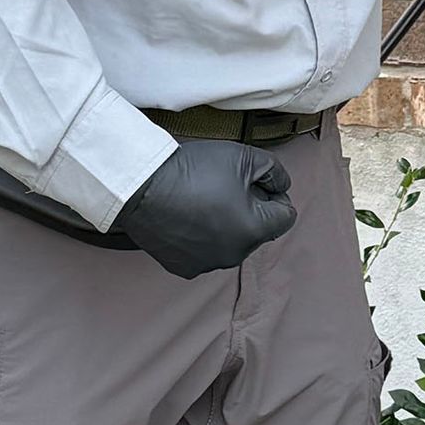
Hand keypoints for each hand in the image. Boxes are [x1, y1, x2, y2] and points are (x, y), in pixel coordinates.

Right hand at [116, 140, 296, 277]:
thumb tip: (281, 186)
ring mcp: (208, 264)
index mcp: (254, 230)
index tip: (252, 180)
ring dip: (226, 225)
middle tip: (223, 186)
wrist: (140, 185)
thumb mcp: (244, 156)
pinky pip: (204, 252)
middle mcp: (234, 255)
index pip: (285, 215)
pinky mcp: (184, 267)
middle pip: (257, 230)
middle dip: (249, 210)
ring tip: (202, 201)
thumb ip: (275, 171)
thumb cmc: (192, 170)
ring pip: (231, 242)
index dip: (273, 193)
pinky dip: (201, 237)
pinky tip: (186, 217)